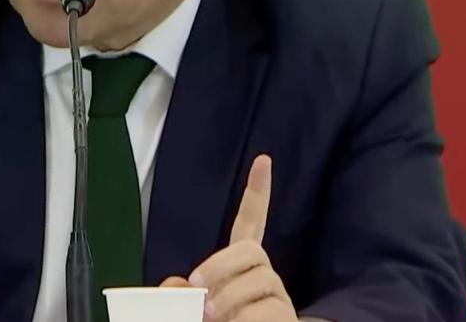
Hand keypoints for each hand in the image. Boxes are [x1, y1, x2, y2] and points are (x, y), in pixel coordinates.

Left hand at [160, 155, 296, 321]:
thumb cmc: (211, 321)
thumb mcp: (188, 303)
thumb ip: (179, 291)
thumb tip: (180, 285)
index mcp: (240, 265)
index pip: (251, 222)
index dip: (257, 193)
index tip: (263, 161)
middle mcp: (263, 274)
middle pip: (252, 250)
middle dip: (221, 264)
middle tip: (197, 286)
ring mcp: (277, 295)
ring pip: (261, 279)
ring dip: (230, 297)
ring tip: (212, 316)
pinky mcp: (285, 316)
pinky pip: (269, 310)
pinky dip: (246, 319)